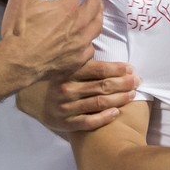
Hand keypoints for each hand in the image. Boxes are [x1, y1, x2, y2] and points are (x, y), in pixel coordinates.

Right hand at [0, 0, 102, 87]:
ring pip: (97, 26)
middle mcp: (80, 24)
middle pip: (95, 6)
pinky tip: (88, 40)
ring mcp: (81, 44)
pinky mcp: (78, 60)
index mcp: (68, 8)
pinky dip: (91, 40)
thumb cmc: (18, 29)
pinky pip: (91, 49)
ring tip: (97, 10)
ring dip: (98, 15)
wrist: (17, 62)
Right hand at [17, 59, 138, 132]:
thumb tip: (102, 45)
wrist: (32, 101)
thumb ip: (81, 58)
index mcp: (68, 72)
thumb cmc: (55, 79)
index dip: (117, 69)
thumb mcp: (64, 65)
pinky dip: (104, 117)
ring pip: (99, 103)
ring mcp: (65, 107)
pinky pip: (88, 122)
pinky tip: (116, 113)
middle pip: (102, 86)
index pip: (98, 69)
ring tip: (132, 95)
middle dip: (124, 83)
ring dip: (119, 99)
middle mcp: (66, 89)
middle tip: (137, 81)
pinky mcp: (65, 123)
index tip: (131, 68)